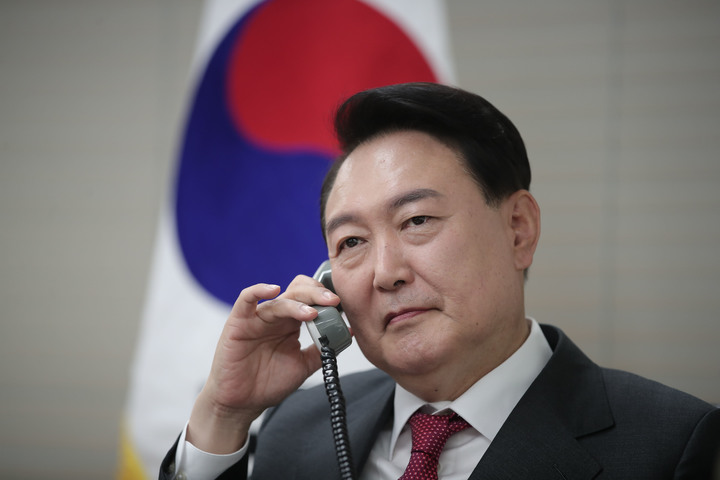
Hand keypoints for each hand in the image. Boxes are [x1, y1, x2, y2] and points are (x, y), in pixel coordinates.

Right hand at [186, 275, 339, 452]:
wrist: (241, 404)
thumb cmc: (268, 384)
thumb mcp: (303, 365)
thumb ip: (323, 349)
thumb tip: (348, 332)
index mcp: (291, 323)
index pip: (310, 298)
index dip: (325, 297)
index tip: (343, 305)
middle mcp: (276, 316)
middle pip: (298, 292)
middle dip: (317, 294)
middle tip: (333, 301)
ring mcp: (257, 318)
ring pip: (279, 299)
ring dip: (298, 302)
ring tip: (313, 313)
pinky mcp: (238, 322)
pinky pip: (246, 299)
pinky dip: (259, 290)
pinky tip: (273, 290)